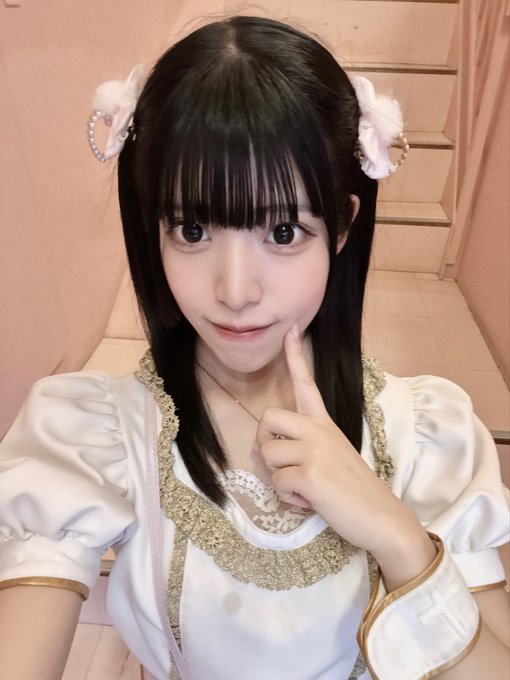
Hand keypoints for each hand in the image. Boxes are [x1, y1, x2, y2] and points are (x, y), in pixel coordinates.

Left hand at [256, 324, 429, 565]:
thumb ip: (307, 444)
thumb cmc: (354, 488)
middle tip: (285, 462)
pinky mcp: (310, 475)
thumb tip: (275, 448)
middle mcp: (318, 430)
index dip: (295, 355)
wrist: (381, 517)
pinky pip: (277, 483)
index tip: (289, 329)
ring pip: (268, 454)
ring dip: (279, 477)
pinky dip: (288, 497)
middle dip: (266, 442)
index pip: (306, 383)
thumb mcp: (333, 454)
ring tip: (305, 486)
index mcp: (324, 423)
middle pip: (269, 417)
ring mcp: (315, 450)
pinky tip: (310, 500)